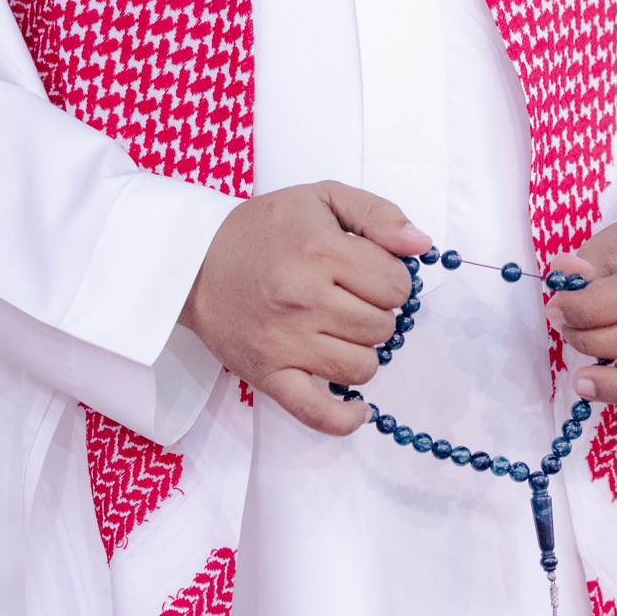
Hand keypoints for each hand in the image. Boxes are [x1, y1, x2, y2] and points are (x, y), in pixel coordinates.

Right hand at [179, 182, 429, 435]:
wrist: (194, 262)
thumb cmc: (264, 228)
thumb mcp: (322, 197)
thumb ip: (378, 214)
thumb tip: (422, 245)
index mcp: (321, 251)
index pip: (396, 283)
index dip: (394, 279)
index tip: (372, 273)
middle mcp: (305, 299)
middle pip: (382, 326)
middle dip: (378, 312)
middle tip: (353, 299)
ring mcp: (286, 342)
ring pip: (362, 367)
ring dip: (362, 350)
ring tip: (341, 332)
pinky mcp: (268, 375)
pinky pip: (318, 413)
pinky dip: (345, 418)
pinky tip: (358, 408)